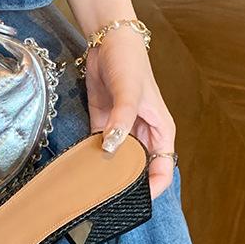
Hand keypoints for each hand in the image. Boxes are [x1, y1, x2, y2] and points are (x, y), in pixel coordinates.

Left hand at [83, 27, 175, 198]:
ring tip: (91, 190)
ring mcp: (122, 132)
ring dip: (107, 174)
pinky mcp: (103, 126)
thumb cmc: (129, 63)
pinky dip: (92, 160)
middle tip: (107, 199)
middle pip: (139, 170)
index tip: (136, 201)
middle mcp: (143, 136)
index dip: (154, 188)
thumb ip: (122, 119)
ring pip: (118, 162)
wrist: (107, 42)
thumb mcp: (129, 91)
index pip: (163, 169)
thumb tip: (112, 146)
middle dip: (127, 185)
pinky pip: (99, 149)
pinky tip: (80, 170)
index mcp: (160, 131)